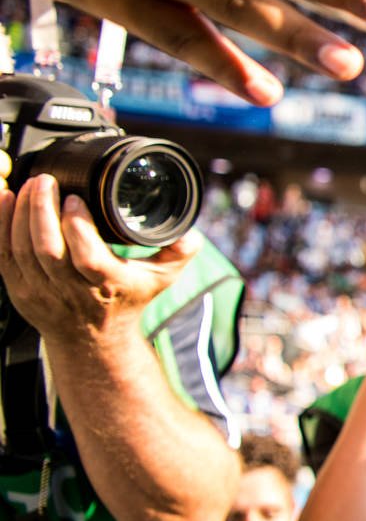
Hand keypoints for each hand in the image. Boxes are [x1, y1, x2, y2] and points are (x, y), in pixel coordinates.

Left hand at [0, 175, 200, 346]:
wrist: (92, 340)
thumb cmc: (123, 301)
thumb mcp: (158, 280)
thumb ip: (176, 254)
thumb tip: (191, 234)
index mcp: (106, 285)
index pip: (86, 257)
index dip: (76, 226)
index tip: (75, 198)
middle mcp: (70, 291)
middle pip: (46, 249)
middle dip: (41, 210)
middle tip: (45, 181)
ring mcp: (40, 290)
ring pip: (21, 249)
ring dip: (21, 213)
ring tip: (29, 185)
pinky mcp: (18, 288)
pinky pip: (2, 254)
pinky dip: (1, 224)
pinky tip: (5, 198)